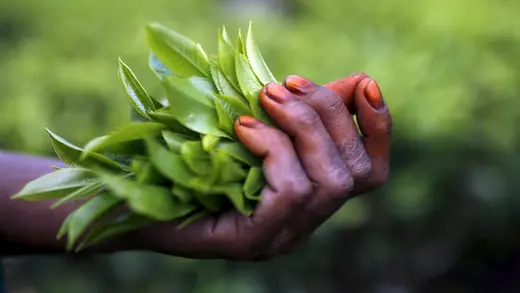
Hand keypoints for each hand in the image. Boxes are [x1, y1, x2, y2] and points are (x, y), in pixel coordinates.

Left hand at [137, 73, 391, 260]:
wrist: (136, 196)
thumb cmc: (195, 158)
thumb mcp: (258, 127)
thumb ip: (302, 114)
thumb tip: (354, 82)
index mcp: (310, 199)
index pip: (371, 172)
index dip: (378, 127)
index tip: (364, 83)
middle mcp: (303, 225)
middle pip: (354, 172)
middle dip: (328, 115)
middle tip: (285, 84)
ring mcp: (280, 238)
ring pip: (330, 182)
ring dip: (302, 127)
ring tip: (266, 98)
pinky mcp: (252, 242)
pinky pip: (291, 191)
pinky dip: (274, 149)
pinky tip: (244, 129)